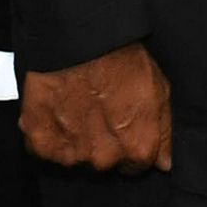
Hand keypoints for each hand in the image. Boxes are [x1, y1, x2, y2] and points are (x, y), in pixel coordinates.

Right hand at [20, 43, 172, 173]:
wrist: (80, 40)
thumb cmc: (121, 59)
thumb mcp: (159, 89)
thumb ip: (164, 132)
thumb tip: (164, 163)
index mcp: (137, 149)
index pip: (136, 166)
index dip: (130, 144)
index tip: (122, 126)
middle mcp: (105, 159)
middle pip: (105, 163)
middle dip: (104, 143)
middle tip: (98, 111)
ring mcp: (72, 155)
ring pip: (76, 158)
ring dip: (77, 140)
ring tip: (77, 107)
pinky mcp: (43, 144)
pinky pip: (48, 150)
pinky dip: (52, 134)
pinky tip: (58, 110)